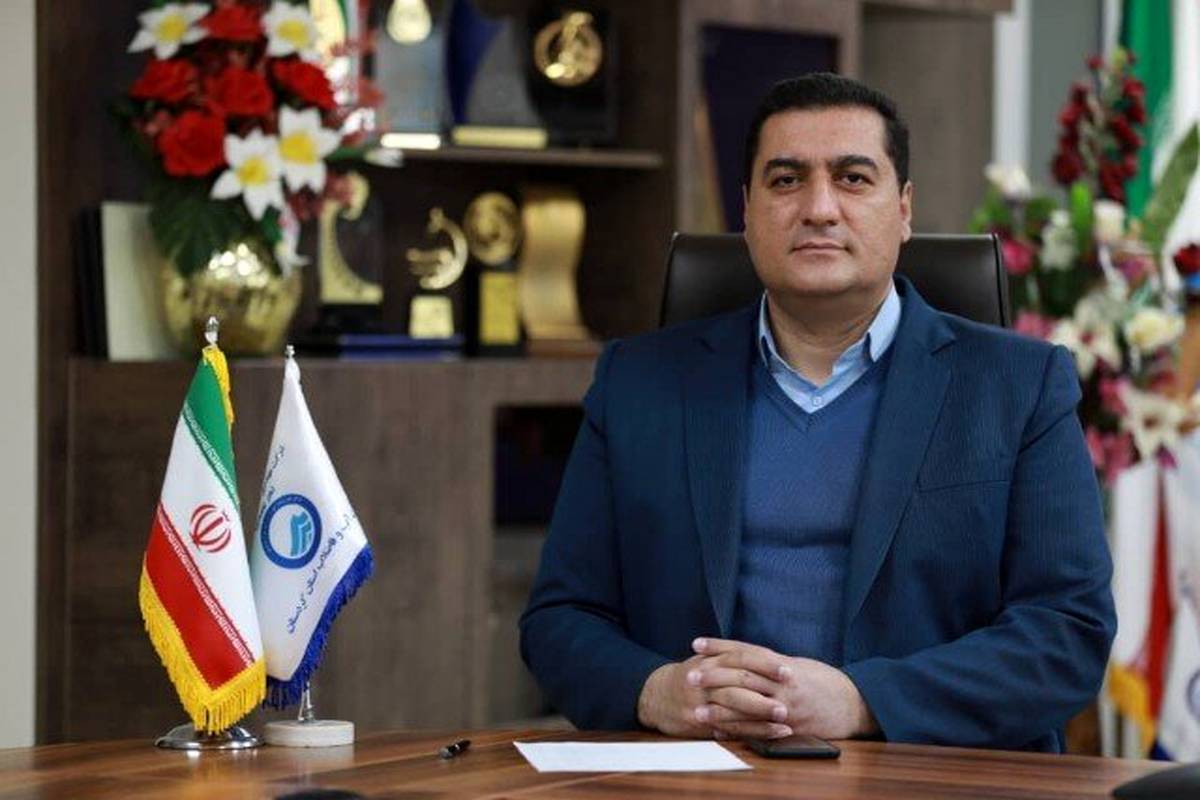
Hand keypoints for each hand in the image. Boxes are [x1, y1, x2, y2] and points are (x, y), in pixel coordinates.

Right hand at [637, 655, 792, 739]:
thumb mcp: (705, 660)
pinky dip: (752, 731)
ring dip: (761, 716)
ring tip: (785, 720)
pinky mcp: (699, 722)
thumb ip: (731, 658)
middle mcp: (706, 679)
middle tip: (790, 697)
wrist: (656, 695)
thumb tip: (768, 658)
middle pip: (739, 682)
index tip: (788, 670)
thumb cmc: (690, 677)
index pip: (741, 657)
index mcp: (711, 660)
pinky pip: (729, 728)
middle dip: (766, 691)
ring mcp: (701, 702)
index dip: (765, 664)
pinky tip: (772, 734)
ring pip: (734, 707)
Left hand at [690, 638, 877, 739]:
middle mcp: (782, 683)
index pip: (744, 651)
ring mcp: (785, 706)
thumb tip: (741, 656)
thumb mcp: (797, 664)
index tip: (696, 644)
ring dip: (719, 708)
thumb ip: (769, 663)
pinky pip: (758, 730)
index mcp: (782, 664)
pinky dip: (737, 730)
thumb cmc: (823, 681)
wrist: (853, 704)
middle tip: (689, 675)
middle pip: (741, 676)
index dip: (719, 646)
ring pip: (747, 705)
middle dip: (713, 676)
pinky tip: (718, 730)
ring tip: (695, 708)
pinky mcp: (788, 727)